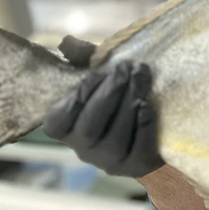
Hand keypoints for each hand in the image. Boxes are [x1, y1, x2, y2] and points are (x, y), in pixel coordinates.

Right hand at [43, 36, 164, 177]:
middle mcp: (84, 150)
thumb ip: (84, 59)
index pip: (57, 123)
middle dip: (109, 94)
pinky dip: (142, 125)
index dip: (74, 98)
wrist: (151, 129)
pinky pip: (139, 149)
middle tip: (126, 67)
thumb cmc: (117, 97)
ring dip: (129, 102)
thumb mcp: (100, 75)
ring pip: (115, 139)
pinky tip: (147, 105)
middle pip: (89, 128)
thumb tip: (67, 42)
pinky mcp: (136, 166)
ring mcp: (110, 161)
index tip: (95, 73)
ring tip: (142, 75)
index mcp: (67, 129)